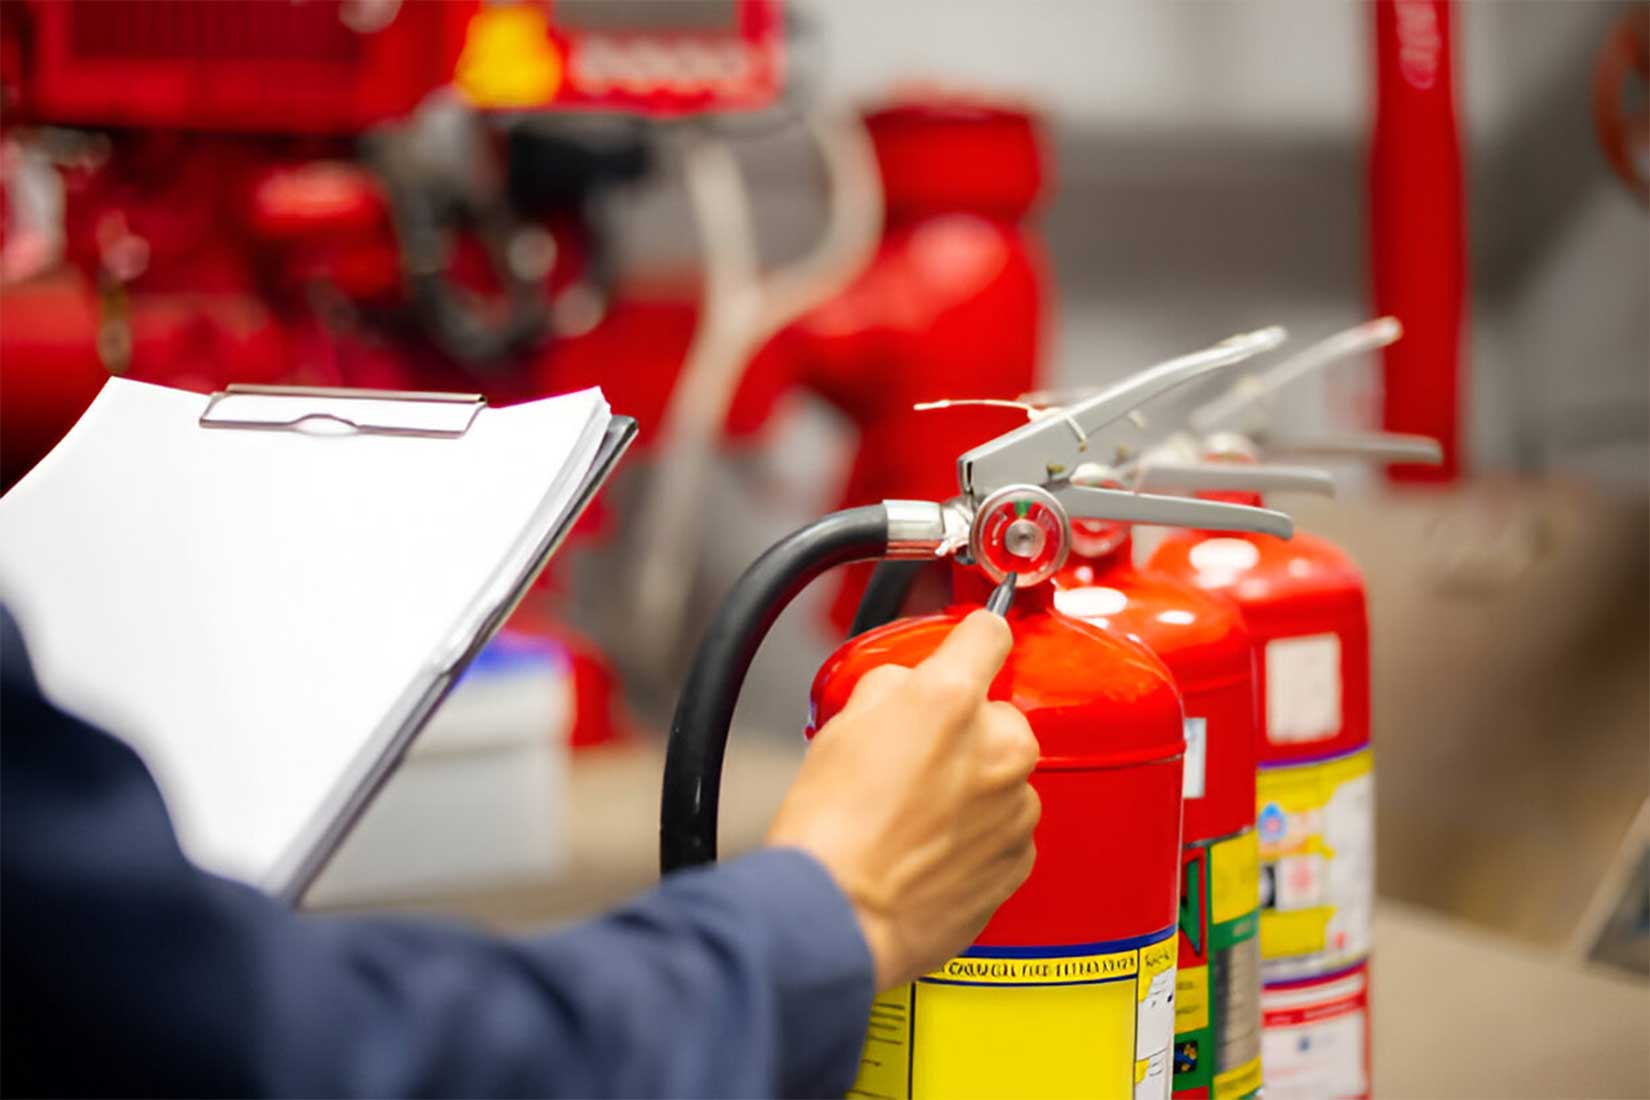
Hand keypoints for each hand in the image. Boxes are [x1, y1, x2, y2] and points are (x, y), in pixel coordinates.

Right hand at [766, 611, 1039, 989]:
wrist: (838, 918)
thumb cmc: (830, 832)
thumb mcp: (839, 726)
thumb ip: (890, 688)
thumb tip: (908, 688)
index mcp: (951, 701)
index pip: (990, 633)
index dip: (973, 636)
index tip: (972, 643)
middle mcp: (997, 748)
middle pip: (996, 714)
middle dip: (961, 730)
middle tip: (910, 760)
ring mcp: (1014, 807)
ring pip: (1001, 774)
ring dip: (971, 784)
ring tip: (913, 814)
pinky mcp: (1017, 859)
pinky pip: (1004, 827)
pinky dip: (977, 833)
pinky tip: (929, 846)